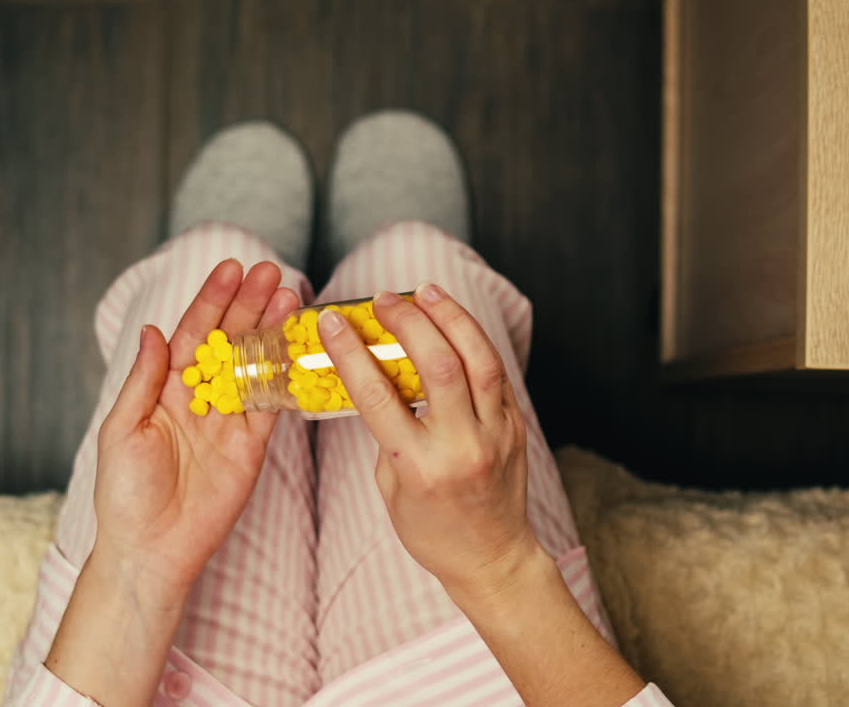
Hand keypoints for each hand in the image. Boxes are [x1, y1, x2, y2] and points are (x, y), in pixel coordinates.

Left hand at [92, 259, 299, 591]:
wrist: (152, 550)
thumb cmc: (125, 494)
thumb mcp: (124, 430)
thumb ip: (144, 380)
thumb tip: (152, 330)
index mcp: (165, 388)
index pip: (193, 333)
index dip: (212, 300)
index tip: (231, 269)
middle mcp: (199, 397)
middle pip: (230, 340)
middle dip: (249, 304)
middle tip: (271, 272)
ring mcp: (228, 420)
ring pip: (255, 365)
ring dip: (271, 331)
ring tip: (289, 297)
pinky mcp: (252, 445)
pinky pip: (272, 404)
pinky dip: (285, 375)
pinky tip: (297, 345)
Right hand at [318, 284, 541, 602]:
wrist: (492, 558)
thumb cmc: (432, 529)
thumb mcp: (391, 486)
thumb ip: (387, 432)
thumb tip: (380, 377)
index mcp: (418, 467)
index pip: (378, 396)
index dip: (351, 352)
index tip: (333, 321)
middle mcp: (460, 447)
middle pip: (436, 365)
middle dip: (407, 321)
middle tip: (384, 299)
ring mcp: (494, 435)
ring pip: (478, 359)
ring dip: (450, 317)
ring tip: (426, 291)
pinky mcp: (515, 427)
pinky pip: (496, 374)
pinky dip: (473, 341)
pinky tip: (454, 321)